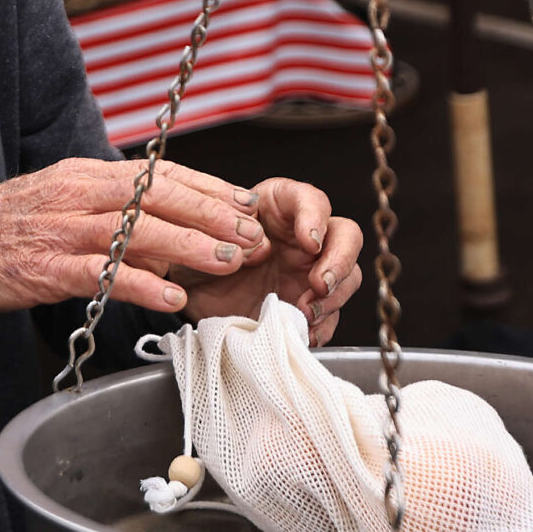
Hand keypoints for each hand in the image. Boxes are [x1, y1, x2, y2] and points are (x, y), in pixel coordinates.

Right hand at [0, 159, 271, 315]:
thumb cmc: (1, 230)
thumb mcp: (60, 206)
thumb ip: (112, 215)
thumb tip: (168, 233)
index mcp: (84, 175)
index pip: (159, 173)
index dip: (208, 188)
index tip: (246, 203)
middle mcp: (78, 194)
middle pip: (159, 196)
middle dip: (213, 215)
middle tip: (253, 234)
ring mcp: (62, 230)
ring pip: (139, 230)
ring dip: (191, 246)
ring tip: (230, 262)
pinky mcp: (45, 267)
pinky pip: (103, 274)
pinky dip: (142, 283)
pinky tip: (172, 297)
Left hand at [164, 178, 364, 344]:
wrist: (185, 293)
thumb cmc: (194, 253)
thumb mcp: (197, 237)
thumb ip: (226, 234)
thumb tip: (257, 245)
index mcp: (276, 207)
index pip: (310, 199)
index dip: (315, 217)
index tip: (308, 240)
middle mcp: (300, 236)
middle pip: (346, 235)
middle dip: (339, 260)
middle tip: (320, 283)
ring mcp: (307, 272)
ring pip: (347, 276)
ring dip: (334, 297)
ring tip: (305, 312)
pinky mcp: (306, 305)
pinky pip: (330, 317)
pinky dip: (323, 326)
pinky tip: (304, 332)